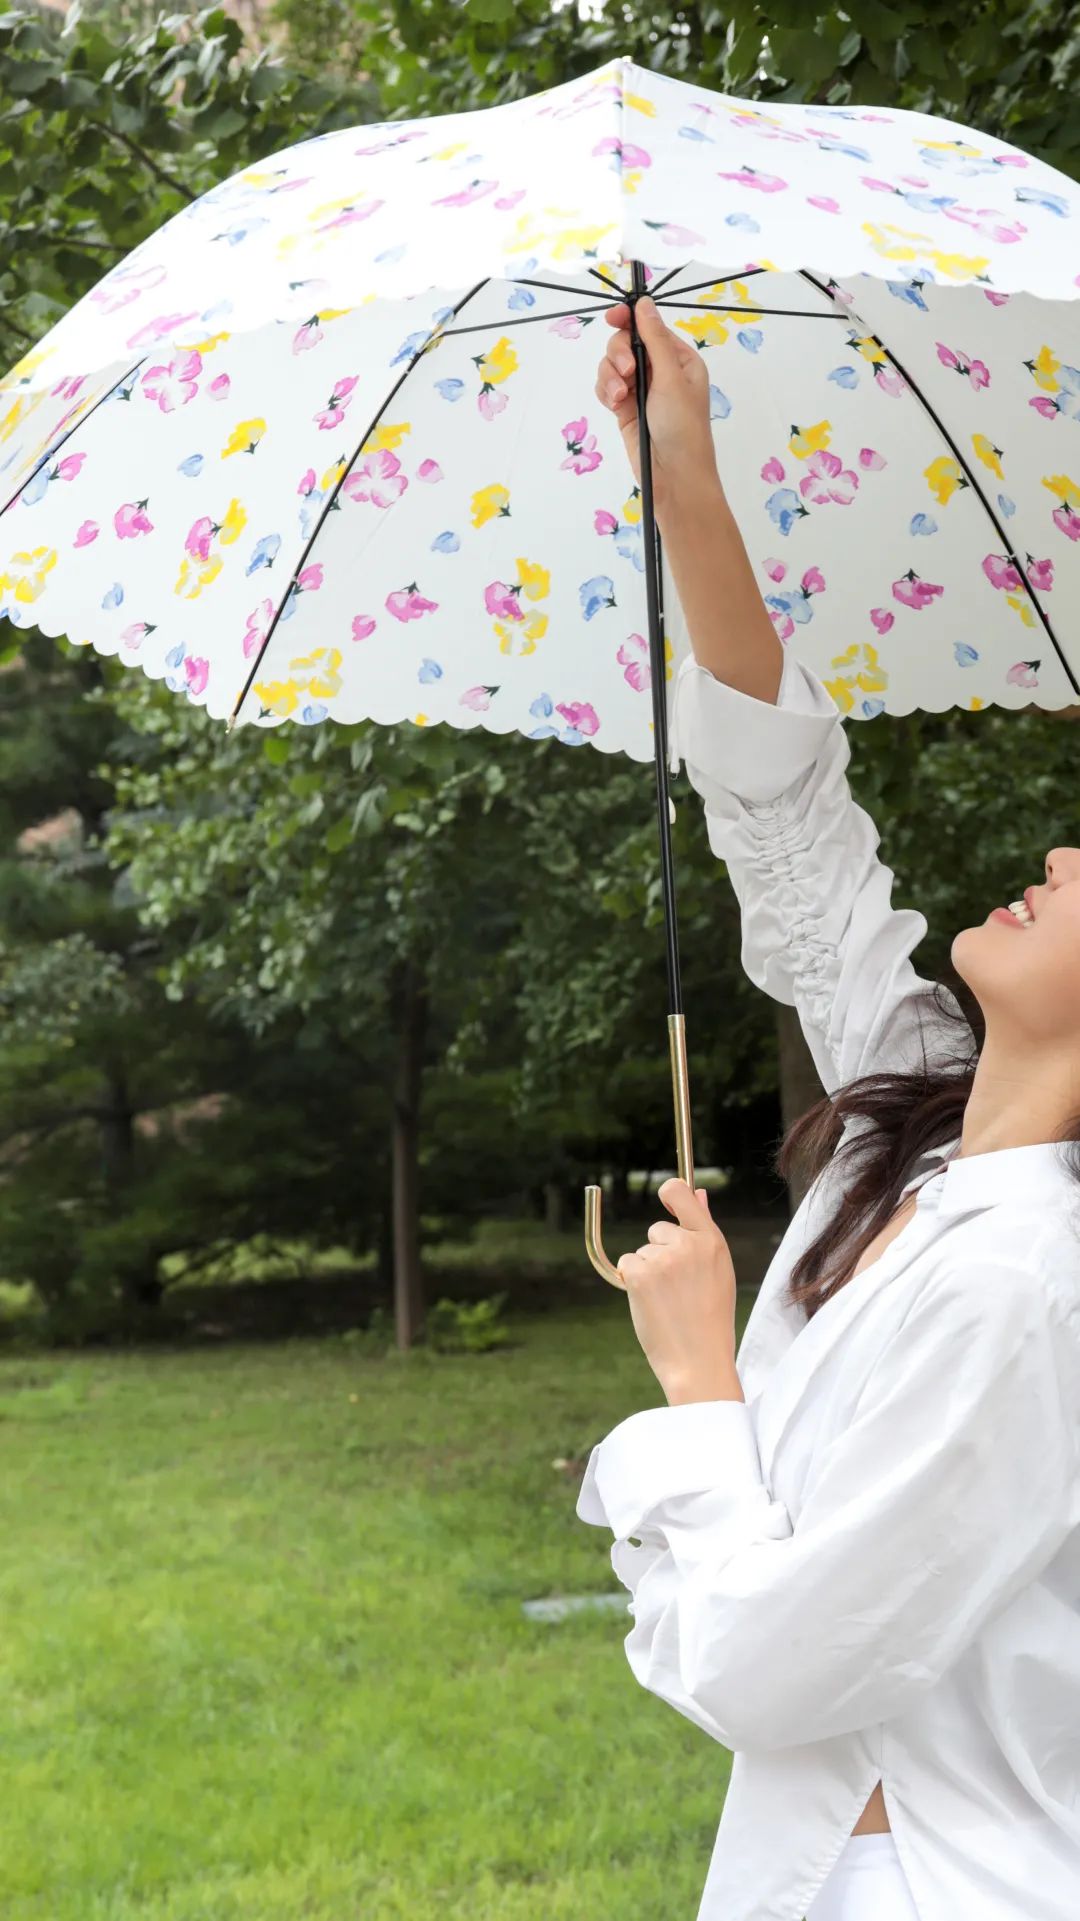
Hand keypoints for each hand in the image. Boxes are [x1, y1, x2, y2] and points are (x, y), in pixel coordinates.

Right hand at [594, 296, 719, 512]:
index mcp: (678, 359)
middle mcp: (658, 371)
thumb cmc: (683, 428)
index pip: (649, 328)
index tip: (613, 318)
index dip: (629, 320)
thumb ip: (654, 339)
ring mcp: (640, 390)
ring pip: (611, 366)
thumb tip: (644, 304)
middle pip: (624, 343)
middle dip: (619, 355)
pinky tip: (615, 405)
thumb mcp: (671, 378)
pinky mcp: (624, 408)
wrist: (673, 476)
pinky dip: (605, 393)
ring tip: (620, 397)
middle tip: (625, 372)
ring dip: (610, 377)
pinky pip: (605, 388)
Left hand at [618, 1179, 741, 1405]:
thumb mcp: (718, 1272)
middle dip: (660, 1253)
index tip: (665, 1196)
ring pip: (641, 1252)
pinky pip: (627, 1265)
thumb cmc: (710, 1320)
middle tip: (677, 1288)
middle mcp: (688, 1244)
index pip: (683, 1194)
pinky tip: (651, 1304)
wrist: (699, 1361)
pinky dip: (632, 1283)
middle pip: (657, 1230)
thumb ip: (705, 1231)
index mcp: (713, 1241)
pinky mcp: (640, 1274)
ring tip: (669, 1302)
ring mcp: (663, 1259)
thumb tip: (699, 1193)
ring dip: (647, 1273)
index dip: (670, 1191)